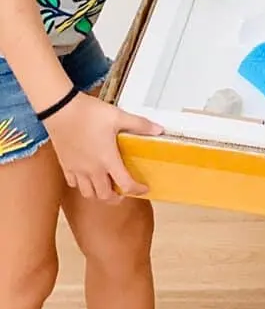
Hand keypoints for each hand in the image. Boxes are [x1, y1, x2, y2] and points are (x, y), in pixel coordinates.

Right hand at [44, 93, 162, 202]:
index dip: (137, 190)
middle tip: (125, 192)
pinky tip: (88, 177)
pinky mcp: (65, 165)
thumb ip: (140, 125)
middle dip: (117, 198)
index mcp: (107, 160)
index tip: (144, 189)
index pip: (125, 184)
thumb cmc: (89, 114)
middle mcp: (92, 170)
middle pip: (104, 196)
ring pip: (88, 193)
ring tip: (107, 188)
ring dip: (99, 195)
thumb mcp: (119, 116)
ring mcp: (77, 169)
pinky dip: (82, 186)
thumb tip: (159, 129)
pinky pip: (73, 184)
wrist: (61, 110)